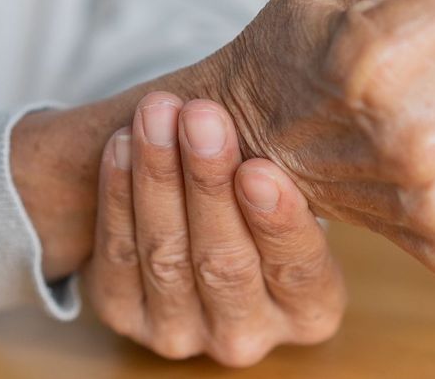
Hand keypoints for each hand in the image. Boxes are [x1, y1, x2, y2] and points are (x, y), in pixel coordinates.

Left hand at [82, 92, 344, 366]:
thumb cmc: (264, 195)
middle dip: (208, 183)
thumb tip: (317, 100)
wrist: (201, 224)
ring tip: (158, 115)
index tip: (257, 169)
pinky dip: (118, 195)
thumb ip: (298, 168)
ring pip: (166, 256)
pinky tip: (123, 145)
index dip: (277, 222)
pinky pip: (118, 255)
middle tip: (201, 117)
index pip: (299, 271)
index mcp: (311, 310)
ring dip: (158, 177)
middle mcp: (247, 334)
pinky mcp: (125, 315)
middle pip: (225, 263)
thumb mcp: (297, 189)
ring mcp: (182, 333)